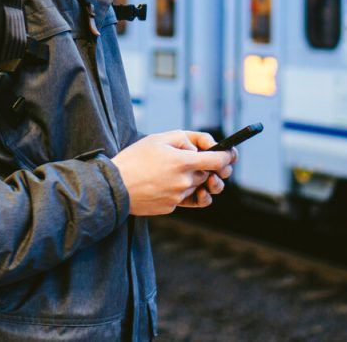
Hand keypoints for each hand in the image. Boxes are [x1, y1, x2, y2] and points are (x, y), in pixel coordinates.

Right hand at [110, 130, 235, 215]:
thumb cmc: (135, 159)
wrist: (114, 186)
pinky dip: (180, 190)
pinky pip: (184, 198)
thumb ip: (185, 139)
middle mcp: (185, 182)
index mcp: (184, 162)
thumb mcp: (159, 138)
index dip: (228, 156)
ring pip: (197, 187)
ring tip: (176, 171)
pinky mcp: (171, 207)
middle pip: (208, 174)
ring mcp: (179, 197)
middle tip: (194, 160)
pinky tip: (165, 183)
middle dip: (206, 167)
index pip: (218, 160)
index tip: (231, 154)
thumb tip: (200, 148)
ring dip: (192, 179)